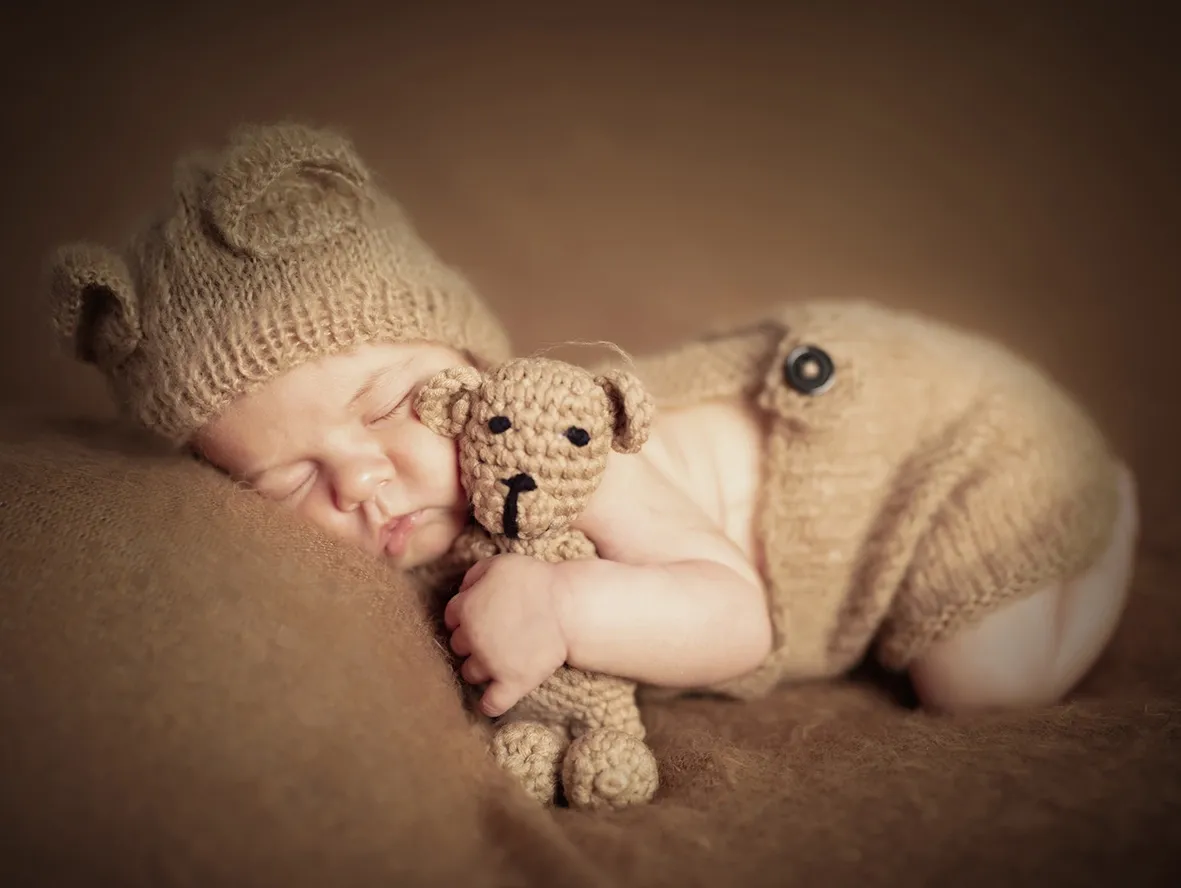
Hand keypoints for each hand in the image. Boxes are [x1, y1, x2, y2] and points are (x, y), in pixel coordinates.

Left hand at [444, 553, 569, 717]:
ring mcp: (490, 663)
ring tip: (498, 661)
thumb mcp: (500, 563)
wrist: (568, 607)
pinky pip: (491, 704)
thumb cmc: (536, 581)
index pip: (451, 617)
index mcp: (466, 608)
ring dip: (479, 669)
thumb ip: (475, 573)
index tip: (480, 617)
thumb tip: (463, 589)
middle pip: (458, 646)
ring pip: (470, 673)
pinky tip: (492, 699)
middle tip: (492, 636)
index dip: (465, 616)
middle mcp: (472, 638)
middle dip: (471, 642)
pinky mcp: (511, 683)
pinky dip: (489, 704)